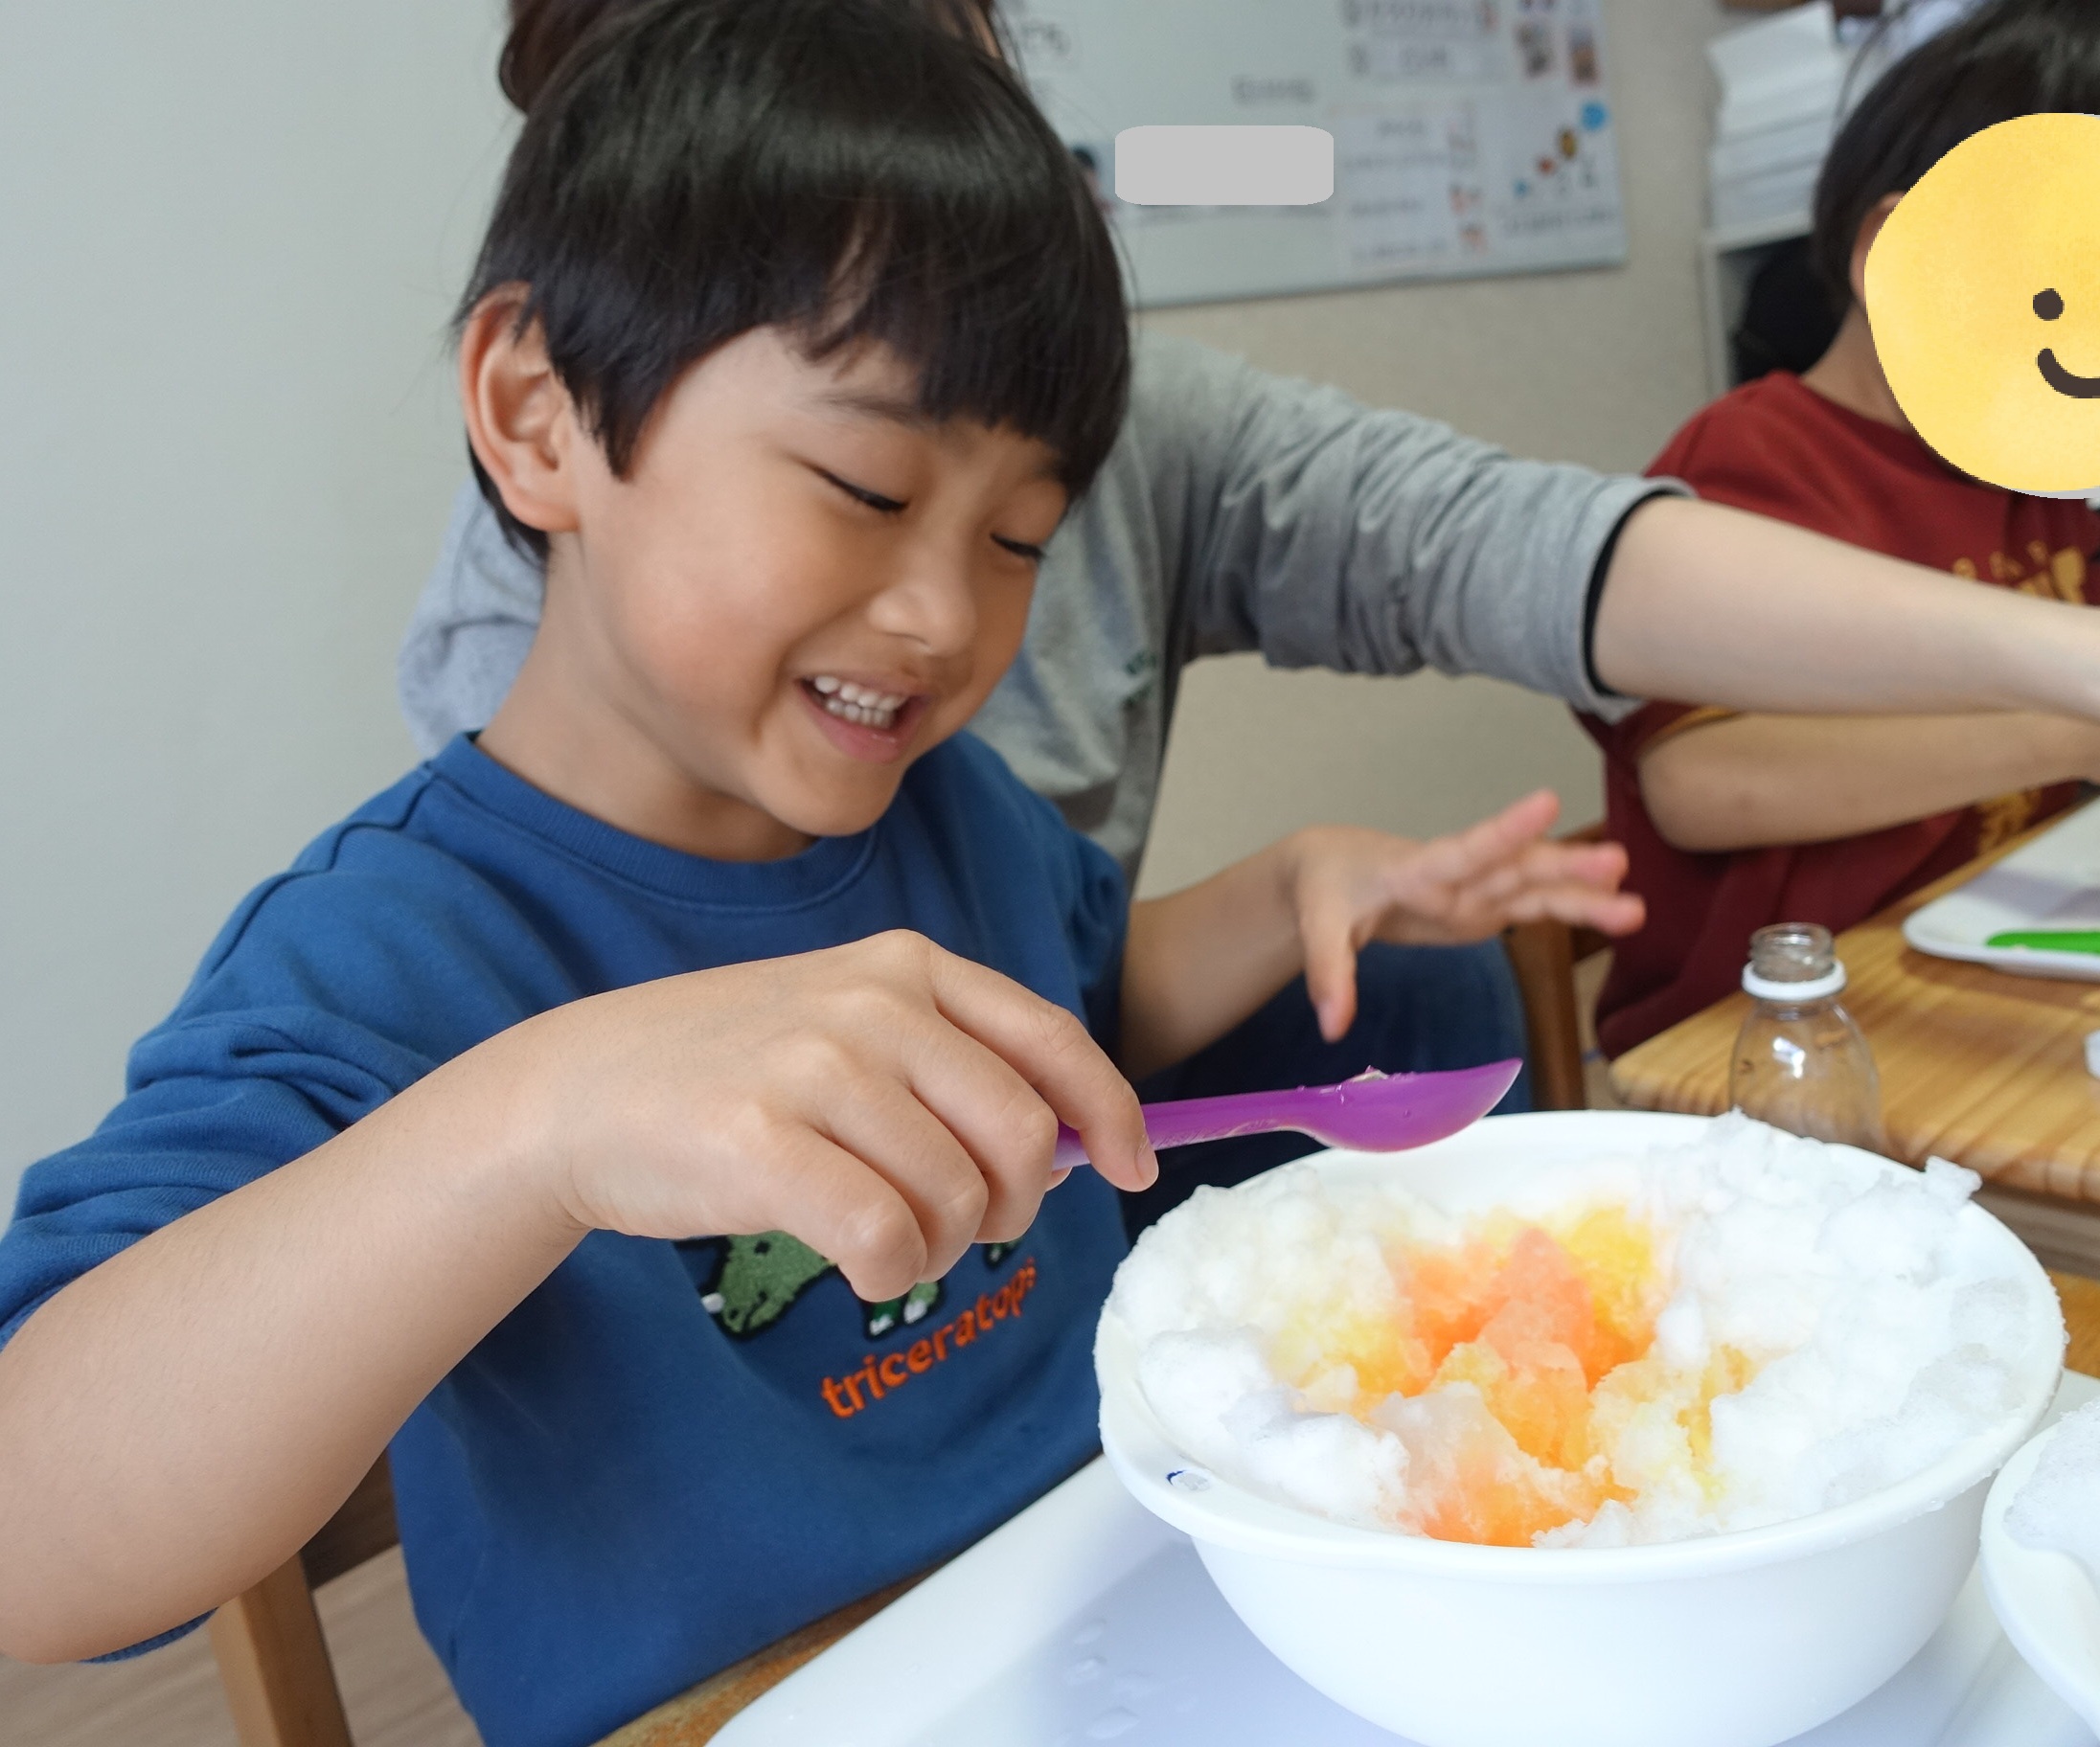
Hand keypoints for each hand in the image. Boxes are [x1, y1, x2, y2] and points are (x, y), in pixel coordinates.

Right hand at [505, 931, 1153, 1300]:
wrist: (575, 1091)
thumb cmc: (728, 1070)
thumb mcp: (845, 1024)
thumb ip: (950, 1063)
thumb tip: (1065, 1146)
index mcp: (906, 965)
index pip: (1049, 1039)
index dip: (1108, 1112)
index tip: (1130, 1169)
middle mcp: (870, 1001)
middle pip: (1016, 1135)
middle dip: (1013, 1206)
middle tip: (964, 1229)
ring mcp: (813, 1066)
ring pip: (956, 1197)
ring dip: (940, 1247)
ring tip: (886, 1236)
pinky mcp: (760, 1142)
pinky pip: (886, 1238)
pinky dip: (889, 1271)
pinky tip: (854, 1260)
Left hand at [1285, 791, 1643, 1039]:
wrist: (1338, 868)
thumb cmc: (1329, 889)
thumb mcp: (1317, 929)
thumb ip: (1331, 975)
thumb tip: (1333, 1025)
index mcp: (1415, 870)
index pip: (1462, 849)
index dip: (1504, 829)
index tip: (1547, 802)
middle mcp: (1455, 875)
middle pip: (1513, 869)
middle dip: (1562, 868)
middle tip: (1616, 863)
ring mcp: (1474, 890)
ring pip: (1534, 888)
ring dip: (1581, 896)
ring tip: (1635, 907)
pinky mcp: (1484, 906)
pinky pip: (1534, 905)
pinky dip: (1572, 907)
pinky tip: (1617, 909)